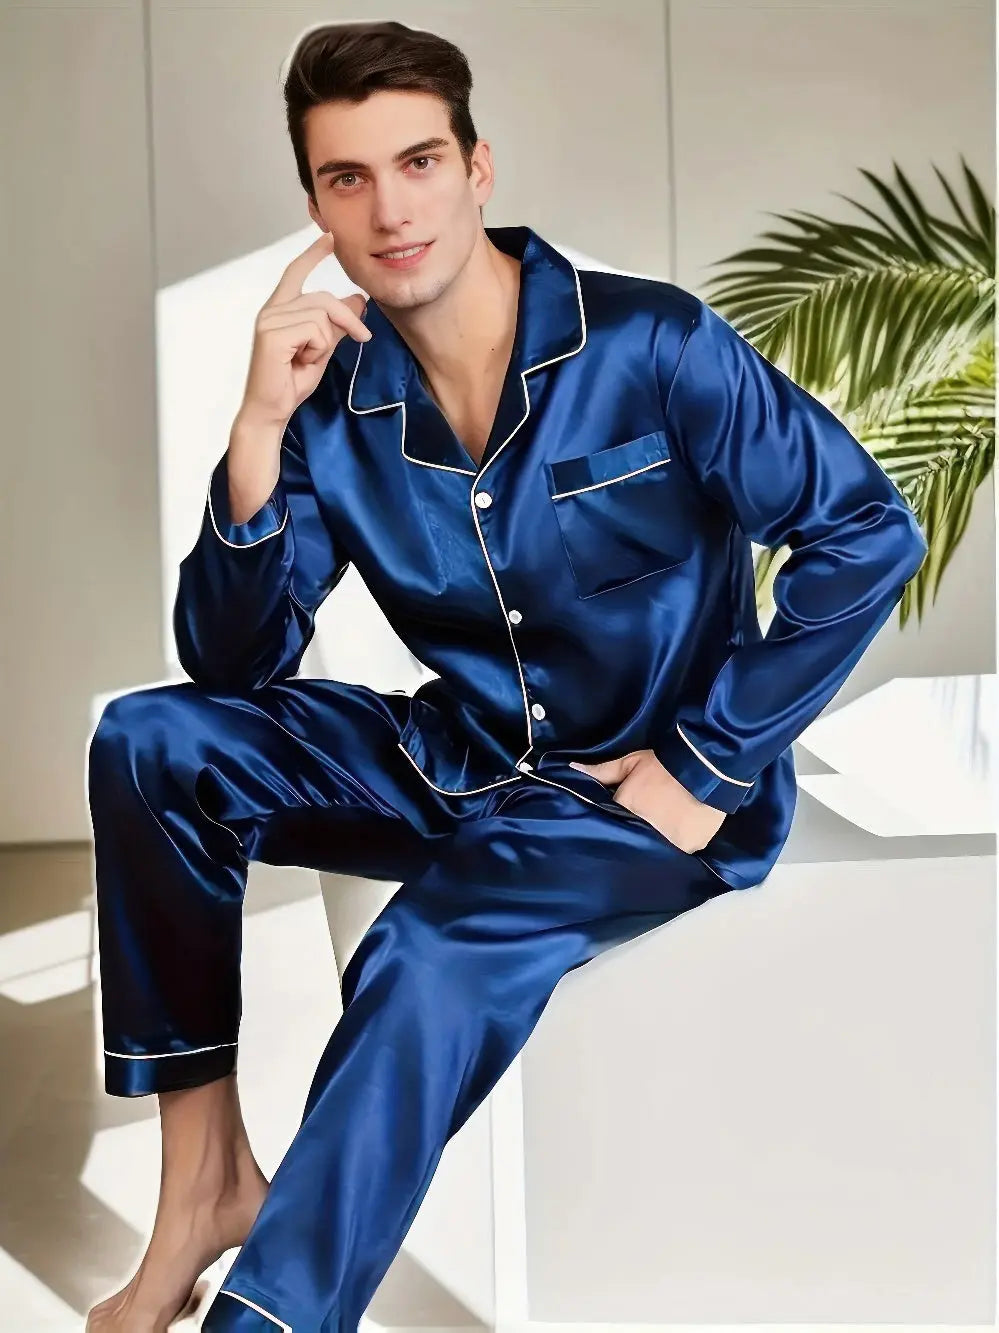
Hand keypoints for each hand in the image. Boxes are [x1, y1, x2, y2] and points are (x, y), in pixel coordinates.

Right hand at [240, 231, 372, 429]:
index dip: (313, 254)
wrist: (271, 411)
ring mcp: (269, 320)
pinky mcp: (272, 334)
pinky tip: (301, 362)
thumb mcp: (322, 348)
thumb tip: (359, 298)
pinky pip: (314, 330)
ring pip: (321, 315)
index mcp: (279, 310)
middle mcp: (271, 310)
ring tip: (309, 359)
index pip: (296, 273)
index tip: (330, 238)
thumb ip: (336, 324)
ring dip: (327, 342)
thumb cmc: (291, 382)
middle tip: (363, 338)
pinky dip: (318, 349)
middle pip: (322, 298)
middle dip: (348, 318)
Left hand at [569, 750, 725, 853]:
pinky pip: (677, 853)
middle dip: (629, 839)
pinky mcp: (689, 848)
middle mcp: (645, 832)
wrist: (706, 767)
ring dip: (651, 847)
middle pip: (632, 842)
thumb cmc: (662, 765)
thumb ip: (602, 771)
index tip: (612, 825)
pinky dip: (674, 847)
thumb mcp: (631, 763)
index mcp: (626, 812)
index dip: (612, 825)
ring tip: (654, 840)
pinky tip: (674, 840)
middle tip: (633, 834)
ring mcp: (669, 844)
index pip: (612, 825)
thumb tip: (572, 770)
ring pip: (654, 852)